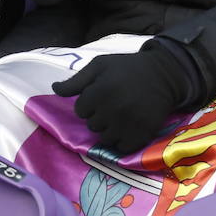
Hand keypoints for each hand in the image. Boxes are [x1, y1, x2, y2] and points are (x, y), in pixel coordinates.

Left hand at [53, 44, 189, 154]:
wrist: (162, 74)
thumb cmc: (125, 68)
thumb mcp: (98, 66)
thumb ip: (75, 81)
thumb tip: (54, 88)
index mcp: (100, 91)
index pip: (80, 111)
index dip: (87, 104)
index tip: (99, 96)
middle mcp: (113, 110)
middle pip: (92, 126)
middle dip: (98, 116)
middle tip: (112, 104)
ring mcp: (129, 123)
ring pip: (106, 139)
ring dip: (109, 130)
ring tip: (119, 116)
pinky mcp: (143, 134)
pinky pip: (122, 148)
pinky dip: (122, 141)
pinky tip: (127, 128)